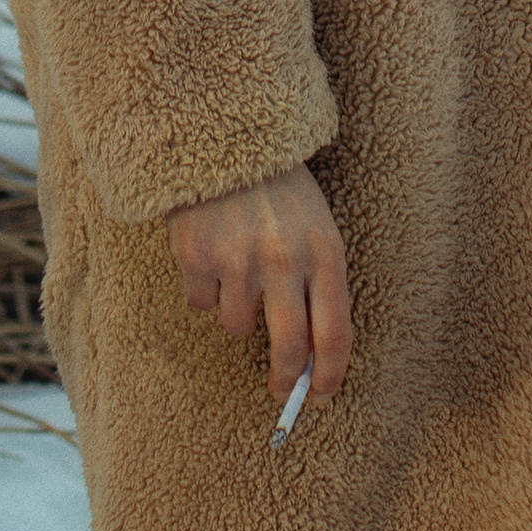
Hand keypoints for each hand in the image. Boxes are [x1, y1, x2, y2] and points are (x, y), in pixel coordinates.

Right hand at [167, 161, 352, 408]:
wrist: (229, 134)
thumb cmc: (281, 192)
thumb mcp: (316, 229)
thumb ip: (318, 288)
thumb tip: (311, 360)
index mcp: (324, 250)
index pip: (335, 333)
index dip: (328, 375)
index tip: (321, 396)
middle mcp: (284, 258)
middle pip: (289, 348)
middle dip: (285, 379)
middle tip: (280, 390)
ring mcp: (238, 258)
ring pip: (238, 327)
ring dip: (238, 312)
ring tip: (238, 266)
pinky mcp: (197, 256)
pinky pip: (201, 302)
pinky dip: (205, 288)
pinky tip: (211, 250)